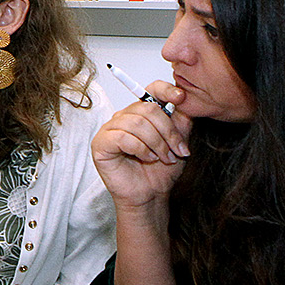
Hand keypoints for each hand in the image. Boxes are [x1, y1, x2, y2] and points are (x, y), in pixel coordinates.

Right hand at [91, 81, 192, 210]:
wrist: (151, 195)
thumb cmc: (160, 171)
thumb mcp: (178, 142)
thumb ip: (181, 120)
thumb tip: (184, 100)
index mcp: (142, 113)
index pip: (151, 90)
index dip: (166, 90)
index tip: (180, 98)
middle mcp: (124, 117)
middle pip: (148, 109)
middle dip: (167, 131)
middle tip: (176, 150)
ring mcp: (110, 129)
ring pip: (137, 123)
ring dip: (156, 143)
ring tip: (162, 158)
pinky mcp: (100, 143)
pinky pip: (123, 137)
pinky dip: (141, 149)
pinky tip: (146, 158)